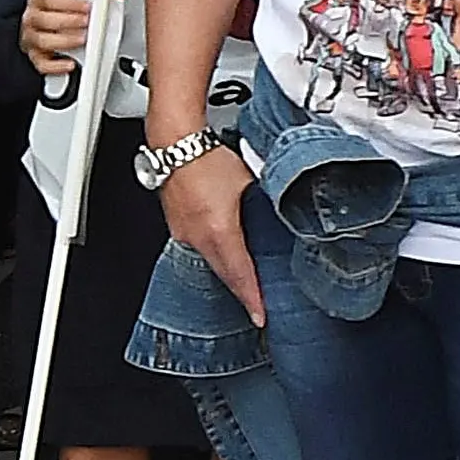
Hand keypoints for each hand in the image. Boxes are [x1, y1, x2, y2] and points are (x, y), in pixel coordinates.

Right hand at [19, 0, 93, 79]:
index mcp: (37, 1)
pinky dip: (57, 66)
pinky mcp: (36, 58)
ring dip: (66, 41)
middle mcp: (31, 20)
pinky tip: (71, 64)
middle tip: (87, 23)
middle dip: (69, 21)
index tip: (87, 6)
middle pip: (43, 20)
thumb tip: (107, 1)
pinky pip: (43, 65)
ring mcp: (31, 40)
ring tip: (83, 39)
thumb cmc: (66, 13)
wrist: (54, 27)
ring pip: (43, 42)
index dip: (69, 3)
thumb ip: (83, 3)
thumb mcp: (71, 2)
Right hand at [157, 138, 260, 324]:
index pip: (240, 274)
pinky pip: (199, 250)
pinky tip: (225, 257)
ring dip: (228, 275)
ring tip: (245, 287)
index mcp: (219, 231)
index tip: (260, 316)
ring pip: (211, 263)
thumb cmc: (207, 157)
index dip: (252, 298)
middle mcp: (197, 238)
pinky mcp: (177, 227)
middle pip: (224, 274)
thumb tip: (284, 214)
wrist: (174, 143)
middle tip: (256, 309)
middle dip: (241, 294)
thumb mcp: (248, 181)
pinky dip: (214, 258)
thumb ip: (265, 202)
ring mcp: (183, 235)